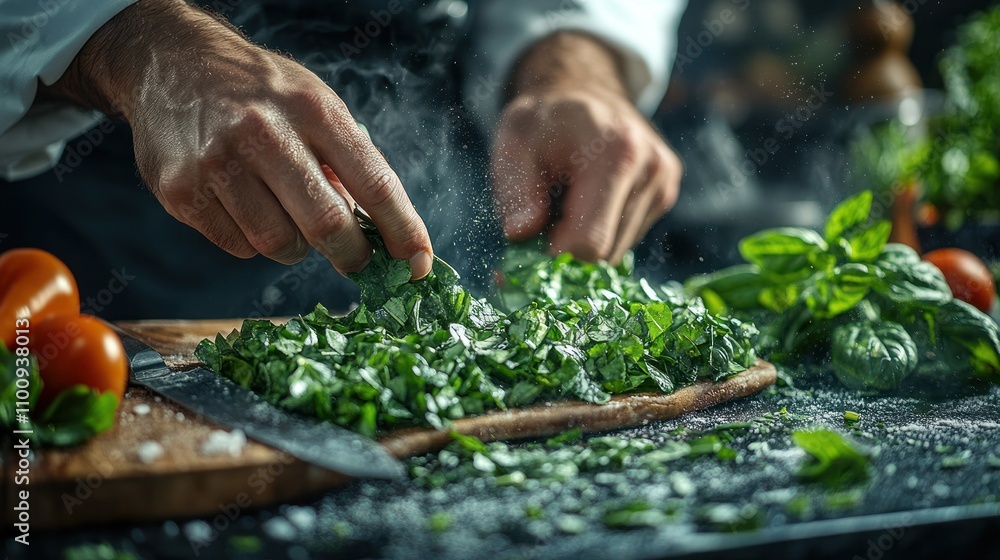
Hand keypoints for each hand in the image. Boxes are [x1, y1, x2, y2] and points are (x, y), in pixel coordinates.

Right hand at [41, 0, 432, 277]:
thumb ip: (348, 161)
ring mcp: (218, 163)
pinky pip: (238, 247)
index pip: (374, 183)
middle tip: (356, 260)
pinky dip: (253, 241)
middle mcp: (265, 132)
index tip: (419, 264)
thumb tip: (379, 232)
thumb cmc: (262, 92)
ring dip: (296, 247)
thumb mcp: (314, 103)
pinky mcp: (182, 191)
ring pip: (280, 245)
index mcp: (313, 108)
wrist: (171, 63)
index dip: (404, 231)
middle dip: (352, 256)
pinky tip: (246, 207)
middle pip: (327, 225)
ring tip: (288, 216)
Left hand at [492, 33, 680, 262]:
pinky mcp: (667, 193)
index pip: (590, 243)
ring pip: (617, 251)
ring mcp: (665, 182)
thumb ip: (515, 190)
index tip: (536, 228)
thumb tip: (522, 233)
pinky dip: (603, 228)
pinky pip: (627, 238)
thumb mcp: (514, 144)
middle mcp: (652, 169)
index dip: (555, 248)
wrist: (582, 91)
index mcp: (616, 154)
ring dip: (586, 236)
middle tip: (549, 211)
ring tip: (570, 197)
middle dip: (570, 243)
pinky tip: (590, 198)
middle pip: (604, 253)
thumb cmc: (543, 121)